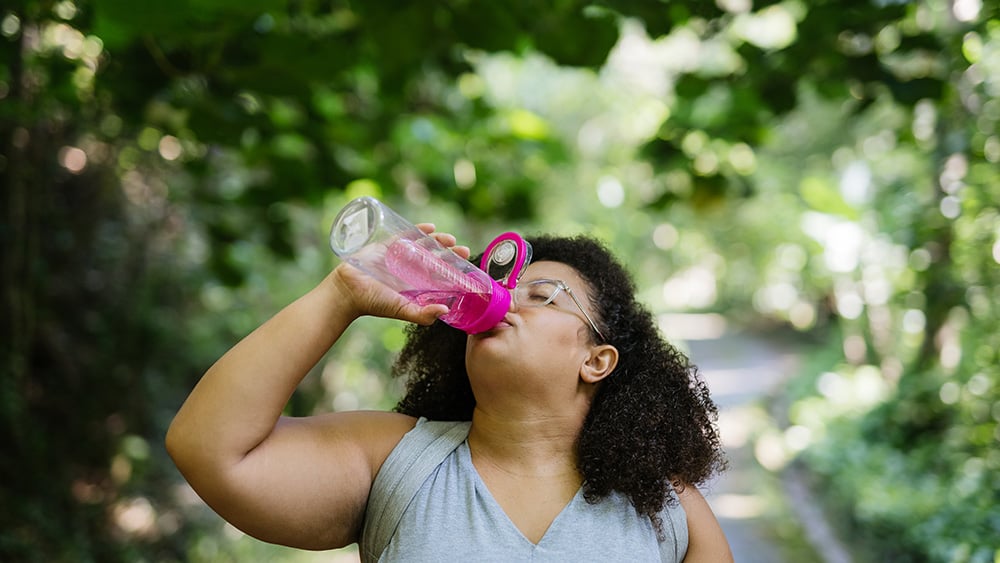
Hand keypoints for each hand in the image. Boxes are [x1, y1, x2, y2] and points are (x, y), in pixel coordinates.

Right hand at [330, 223, 470, 324]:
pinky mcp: (386, 245)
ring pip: (422, 245)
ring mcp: (398, 256)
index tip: (467, 265)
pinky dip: (417, 229)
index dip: (453, 269)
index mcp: (414, 284)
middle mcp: (408, 270)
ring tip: (449, 239)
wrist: (347, 292)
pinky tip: (430, 227)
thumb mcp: (401, 310)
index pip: (438, 275)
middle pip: (434, 258)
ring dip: (437, 241)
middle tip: (463, 249)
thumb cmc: (374, 303)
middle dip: (449, 253)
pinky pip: (404, 234)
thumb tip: (445, 311)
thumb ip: (421, 314)